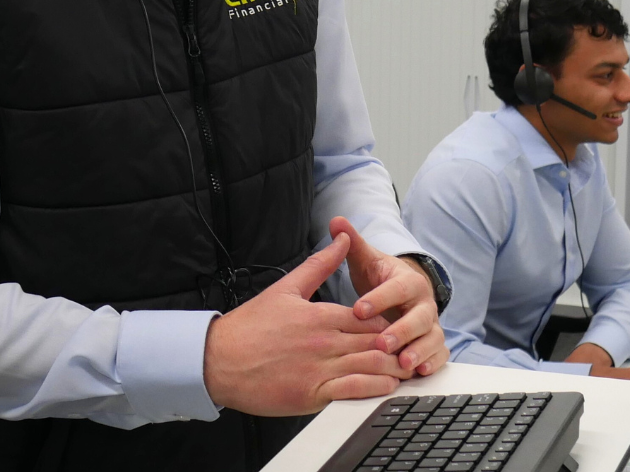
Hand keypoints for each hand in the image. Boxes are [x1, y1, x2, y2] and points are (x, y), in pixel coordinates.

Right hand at [203, 233, 411, 416]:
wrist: (219, 359)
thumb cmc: (250, 326)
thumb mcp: (286, 288)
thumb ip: (319, 264)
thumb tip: (341, 237)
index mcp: (321, 314)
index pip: (369, 316)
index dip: (388, 322)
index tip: (395, 327)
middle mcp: (325, 340)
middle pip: (376, 340)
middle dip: (397, 345)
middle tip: (409, 349)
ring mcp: (320, 368)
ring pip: (372, 365)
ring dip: (393, 367)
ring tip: (404, 368)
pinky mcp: (313, 393)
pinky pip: (356, 390)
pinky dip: (377, 388)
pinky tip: (385, 386)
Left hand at [330, 217, 449, 376]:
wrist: (401, 292)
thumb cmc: (380, 279)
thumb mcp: (367, 261)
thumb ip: (352, 243)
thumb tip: (336, 219)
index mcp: (408, 281)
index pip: (397, 288)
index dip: (379, 299)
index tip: (357, 309)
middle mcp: (424, 303)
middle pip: (419, 317)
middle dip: (402, 331)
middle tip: (382, 343)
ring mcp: (431, 324)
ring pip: (432, 338)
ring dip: (419, 351)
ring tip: (402, 364)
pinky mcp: (434, 343)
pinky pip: (440, 354)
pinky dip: (432, 363)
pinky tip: (419, 373)